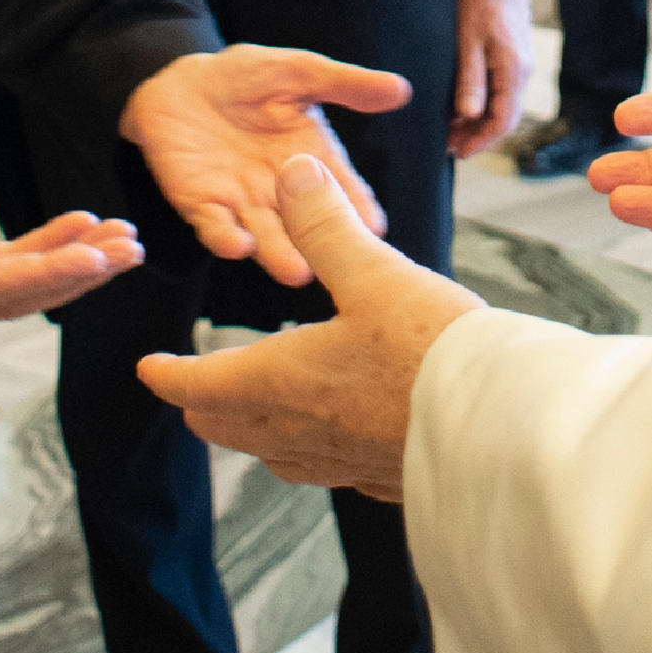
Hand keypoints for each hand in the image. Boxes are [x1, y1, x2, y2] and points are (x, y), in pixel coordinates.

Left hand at [121, 45, 411, 283]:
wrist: (181, 83)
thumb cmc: (247, 77)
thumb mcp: (299, 74)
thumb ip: (344, 85)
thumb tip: (401, 89)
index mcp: (315, 162)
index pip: (343, 190)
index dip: (358, 208)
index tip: (375, 227)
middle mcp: (284, 192)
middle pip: (308, 224)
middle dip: (321, 243)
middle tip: (340, 263)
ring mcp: (244, 204)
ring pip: (266, 236)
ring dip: (278, 254)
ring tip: (295, 271)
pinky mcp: (202, 205)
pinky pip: (215, 226)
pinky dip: (225, 237)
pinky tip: (238, 244)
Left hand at [140, 158, 481, 500]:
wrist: (502, 430)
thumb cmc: (433, 351)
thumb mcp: (375, 273)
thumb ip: (326, 225)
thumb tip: (290, 172)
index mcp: (282, 380)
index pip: (200, 384)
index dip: (169, 374)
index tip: (149, 370)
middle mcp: (299, 431)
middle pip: (227, 427)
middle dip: (205, 402)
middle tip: (195, 387)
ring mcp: (340, 463)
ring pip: (273, 453)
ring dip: (253, 429)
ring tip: (256, 411)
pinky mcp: (382, 480)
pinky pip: (324, 469)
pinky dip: (308, 450)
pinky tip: (333, 438)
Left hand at [452, 0, 535, 156]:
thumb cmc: (482, 1)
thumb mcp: (468, 41)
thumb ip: (469, 80)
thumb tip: (467, 116)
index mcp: (514, 72)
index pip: (502, 122)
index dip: (479, 141)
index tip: (457, 152)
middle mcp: (522, 73)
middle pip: (504, 118)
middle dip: (477, 136)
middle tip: (447, 146)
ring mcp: (520, 66)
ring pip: (501, 106)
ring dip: (477, 121)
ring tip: (449, 129)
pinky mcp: (513, 58)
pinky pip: (500, 91)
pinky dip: (481, 104)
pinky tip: (460, 105)